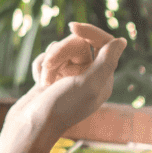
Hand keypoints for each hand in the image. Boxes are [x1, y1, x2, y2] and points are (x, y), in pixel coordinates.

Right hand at [1, 24, 126, 151]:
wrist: (30, 125)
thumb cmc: (61, 107)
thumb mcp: (88, 84)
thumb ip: (107, 62)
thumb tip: (122, 41)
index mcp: (102, 79)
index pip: (103, 43)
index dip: (89, 32)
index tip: (73, 26)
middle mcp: (87, 77)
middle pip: (78, 44)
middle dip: (61, 52)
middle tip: (50, 66)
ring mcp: (68, 78)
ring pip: (59, 50)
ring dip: (49, 61)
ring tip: (44, 81)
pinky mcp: (51, 78)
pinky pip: (46, 59)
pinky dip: (40, 67)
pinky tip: (39, 82)